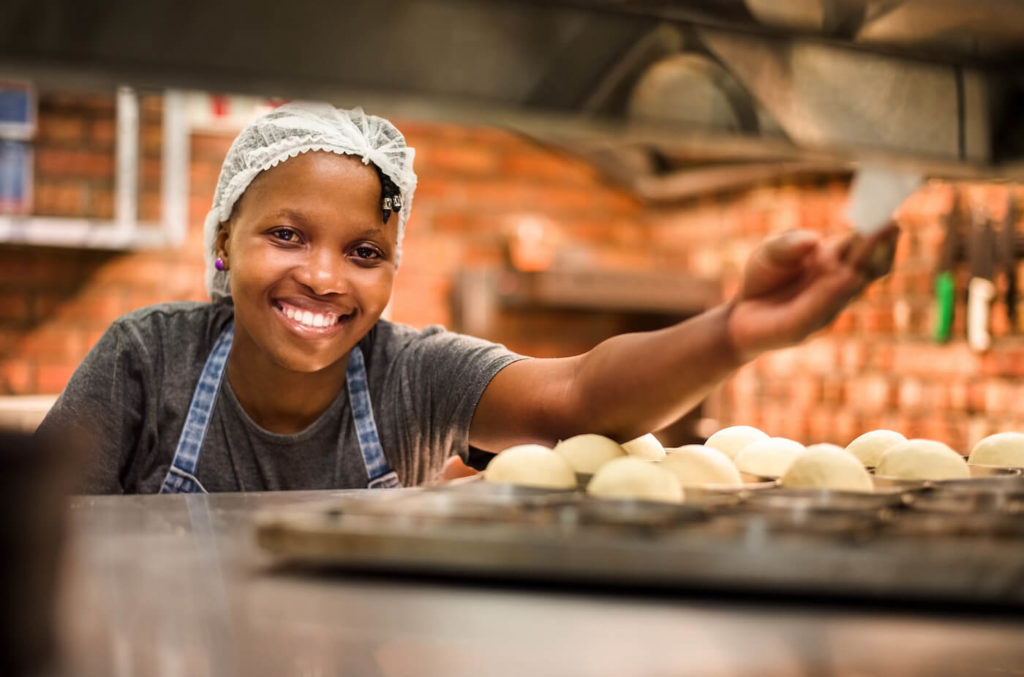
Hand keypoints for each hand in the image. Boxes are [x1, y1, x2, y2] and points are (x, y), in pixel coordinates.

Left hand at [726, 223, 899, 360]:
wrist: (739, 315)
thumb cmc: (764, 278)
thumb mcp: (770, 251)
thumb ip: (788, 244)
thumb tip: (814, 241)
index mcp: (837, 261)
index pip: (869, 246)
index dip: (880, 230)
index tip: (889, 211)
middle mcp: (839, 285)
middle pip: (871, 265)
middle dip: (881, 244)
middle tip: (890, 222)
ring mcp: (826, 308)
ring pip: (852, 286)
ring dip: (865, 263)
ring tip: (875, 239)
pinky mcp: (802, 327)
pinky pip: (821, 307)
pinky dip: (834, 290)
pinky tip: (845, 274)